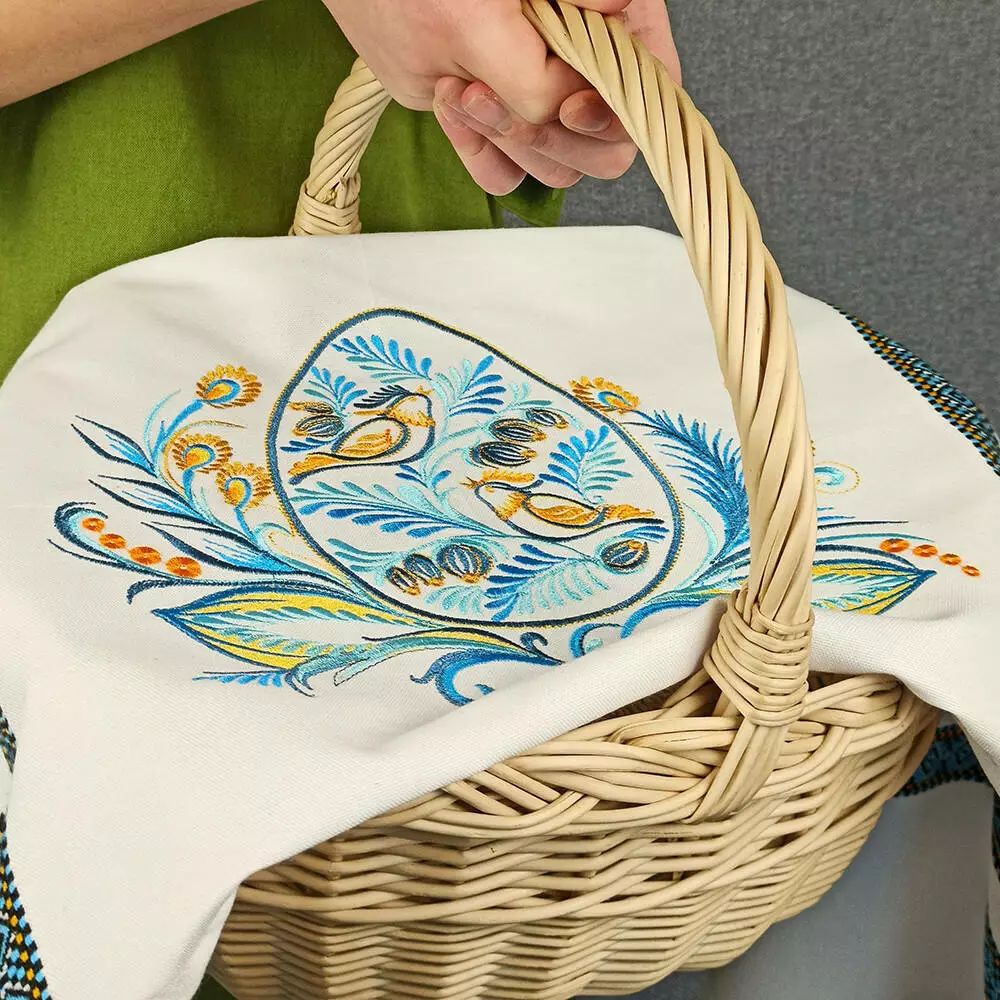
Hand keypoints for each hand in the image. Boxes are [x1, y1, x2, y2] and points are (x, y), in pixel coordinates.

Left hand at [322, 0, 680, 194]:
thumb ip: (574, 22)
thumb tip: (609, 27)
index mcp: (615, 25)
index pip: (648, 98)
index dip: (615, 115)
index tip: (569, 105)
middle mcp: (584, 71)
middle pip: (605, 152)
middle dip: (551, 135)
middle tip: (495, 94)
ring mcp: (541, 105)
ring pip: (555, 170)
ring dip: (508, 139)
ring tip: (462, 87)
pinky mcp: (498, 127)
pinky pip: (507, 176)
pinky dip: (481, 154)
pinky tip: (453, 107)